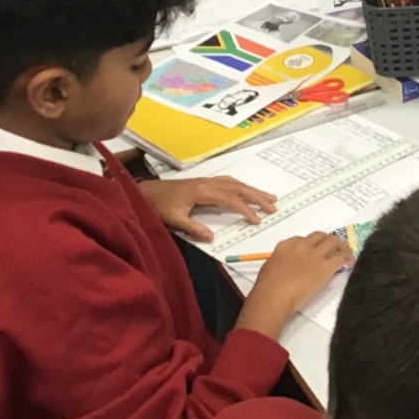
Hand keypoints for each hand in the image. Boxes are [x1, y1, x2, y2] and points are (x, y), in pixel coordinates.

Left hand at [138, 177, 276, 241]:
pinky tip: (246, 191)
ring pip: (235, 183)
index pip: (231, 200)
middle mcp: (208, 183)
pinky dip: (241, 186)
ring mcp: (207, 181)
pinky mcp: (204, 182)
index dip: (245, 210)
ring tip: (269, 197)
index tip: (257, 221)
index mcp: (203, 192)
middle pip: (238, 188)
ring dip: (252, 190)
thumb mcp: (174, 220)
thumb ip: (193, 228)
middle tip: (273, 206)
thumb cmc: (158, 207)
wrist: (145, 192)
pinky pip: (228, 182)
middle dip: (257, 197)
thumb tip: (213, 238)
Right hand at [238, 232, 353, 336]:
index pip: (303, 239)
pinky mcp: (325, 266)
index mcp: (286, 245)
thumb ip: (280, 261)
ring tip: (346, 252)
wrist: (273, 297)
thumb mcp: (269, 267)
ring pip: (333, 241)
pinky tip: (350, 263)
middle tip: (333, 248)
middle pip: (320, 236)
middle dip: (327, 241)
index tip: (314, 251)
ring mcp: (315, 254)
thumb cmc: (266, 287)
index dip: (311, 244)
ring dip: (341, 246)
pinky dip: (348, 258)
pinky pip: (341, 257)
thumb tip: (287, 265)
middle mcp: (302, 245)